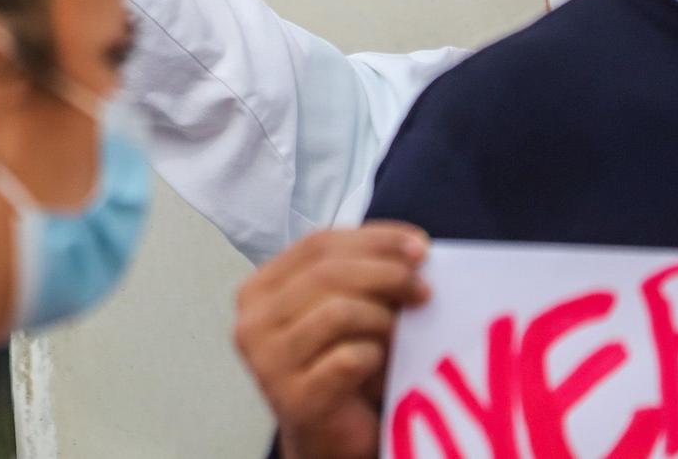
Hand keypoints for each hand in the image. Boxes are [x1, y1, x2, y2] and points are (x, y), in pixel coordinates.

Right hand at [232, 223, 430, 458]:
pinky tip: (379, 367)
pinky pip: (349, 359)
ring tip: (399, 335)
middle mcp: (252, 322)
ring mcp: (267, 362)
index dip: (373, 239)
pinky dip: (375, 357)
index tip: (419, 246)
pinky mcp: (293, 399)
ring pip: (338, 312)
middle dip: (387, 274)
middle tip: (424, 290)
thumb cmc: (340, 364)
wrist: (328, 437)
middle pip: (328, 273)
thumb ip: (362, 273)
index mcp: (260, 289)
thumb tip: (414, 249)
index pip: (317, 244)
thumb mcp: (345, 307)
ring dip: (382, 320)